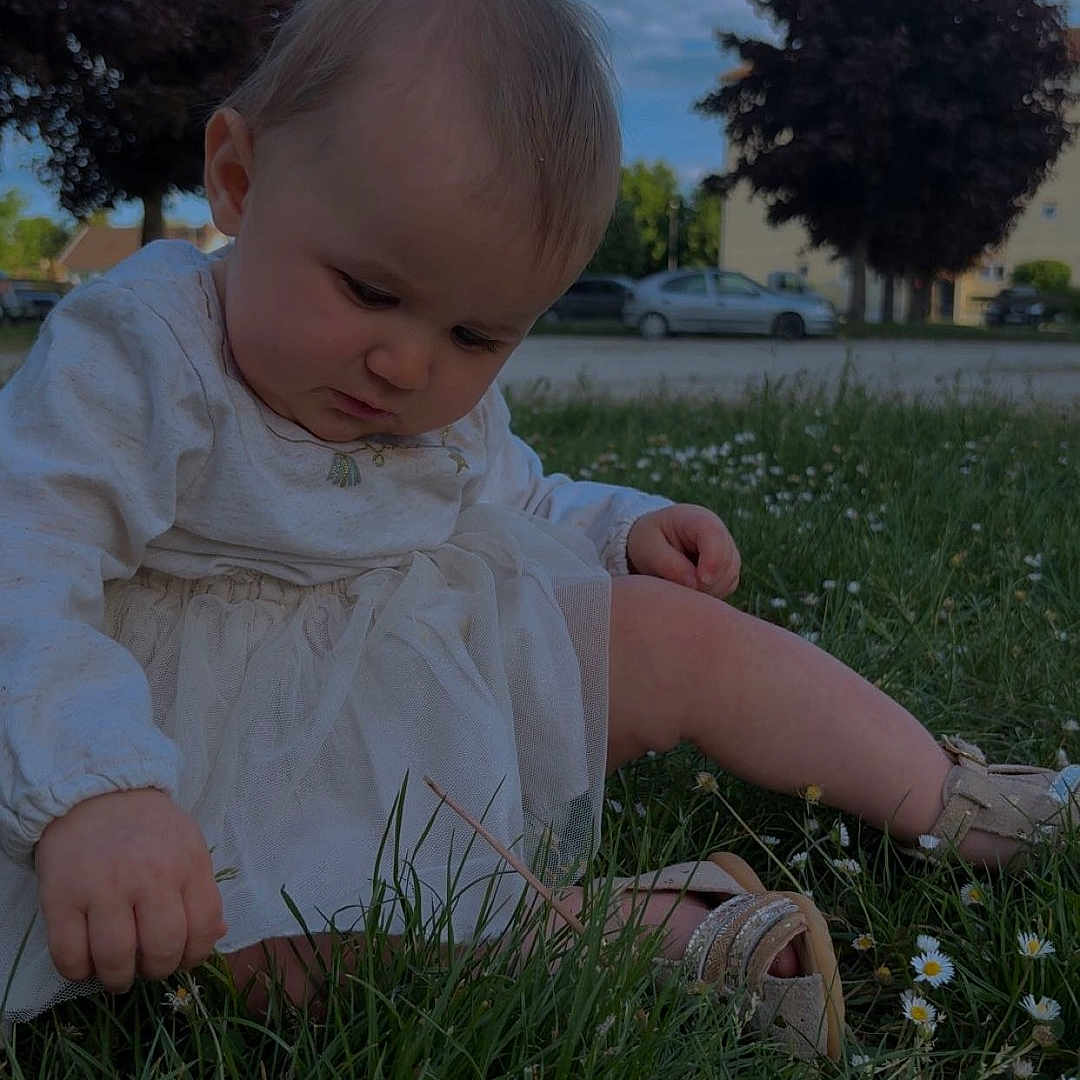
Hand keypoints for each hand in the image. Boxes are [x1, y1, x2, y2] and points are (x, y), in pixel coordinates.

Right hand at [35, 788, 225, 992]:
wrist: (95, 794)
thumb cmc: (148, 828)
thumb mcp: (188, 847)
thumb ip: (203, 892)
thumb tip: (216, 936)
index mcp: (187, 863)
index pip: (203, 927)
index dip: (195, 955)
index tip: (182, 959)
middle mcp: (149, 875)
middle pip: (161, 949)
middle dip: (158, 970)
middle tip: (148, 966)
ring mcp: (103, 887)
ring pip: (115, 958)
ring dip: (119, 978)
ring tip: (118, 974)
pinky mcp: (60, 897)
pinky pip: (70, 955)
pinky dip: (79, 972)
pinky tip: (87, 962)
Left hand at [626, 504, 740, 597]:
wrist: (655, 540)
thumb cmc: (650, 540)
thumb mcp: (649, 548)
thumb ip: (669, 564)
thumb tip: (695, 584)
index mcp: (697, 519)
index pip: (715, 535)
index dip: (712, 560)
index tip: (701, 580)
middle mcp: (719, 533)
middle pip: (726, 562)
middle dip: (705, 582)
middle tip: (675, 587)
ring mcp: (727, 552)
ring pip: (729, 578)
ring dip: (706, 590)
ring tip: (677, 585)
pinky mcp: (728, 570)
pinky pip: (726, 588)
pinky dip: (709, 593)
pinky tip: (687, 588)